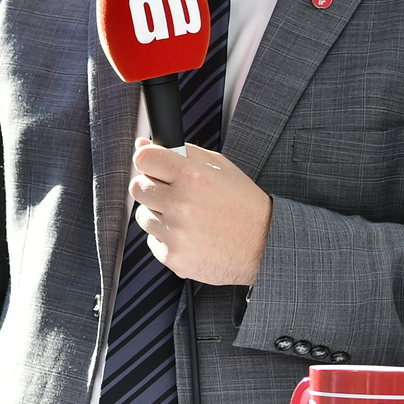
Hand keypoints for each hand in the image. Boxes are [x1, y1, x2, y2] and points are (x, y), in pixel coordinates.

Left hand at [131, 139, 270, 285]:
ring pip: (142, 215)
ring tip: (187, 217)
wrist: (265, 246)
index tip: (154, 166)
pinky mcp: (174, 258)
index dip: (148, 161)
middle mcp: (181, 204)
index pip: (144, 159)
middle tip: (173, 193)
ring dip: (159, 214)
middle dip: (152, 187)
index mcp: (193, 177)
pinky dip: (166, 238)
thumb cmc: (244, 205)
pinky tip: (190, 235)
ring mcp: (176, 234)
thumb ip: (181, 152)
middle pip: (138, 187)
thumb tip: (142, 145)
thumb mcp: (221, 168)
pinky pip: (152, 240)